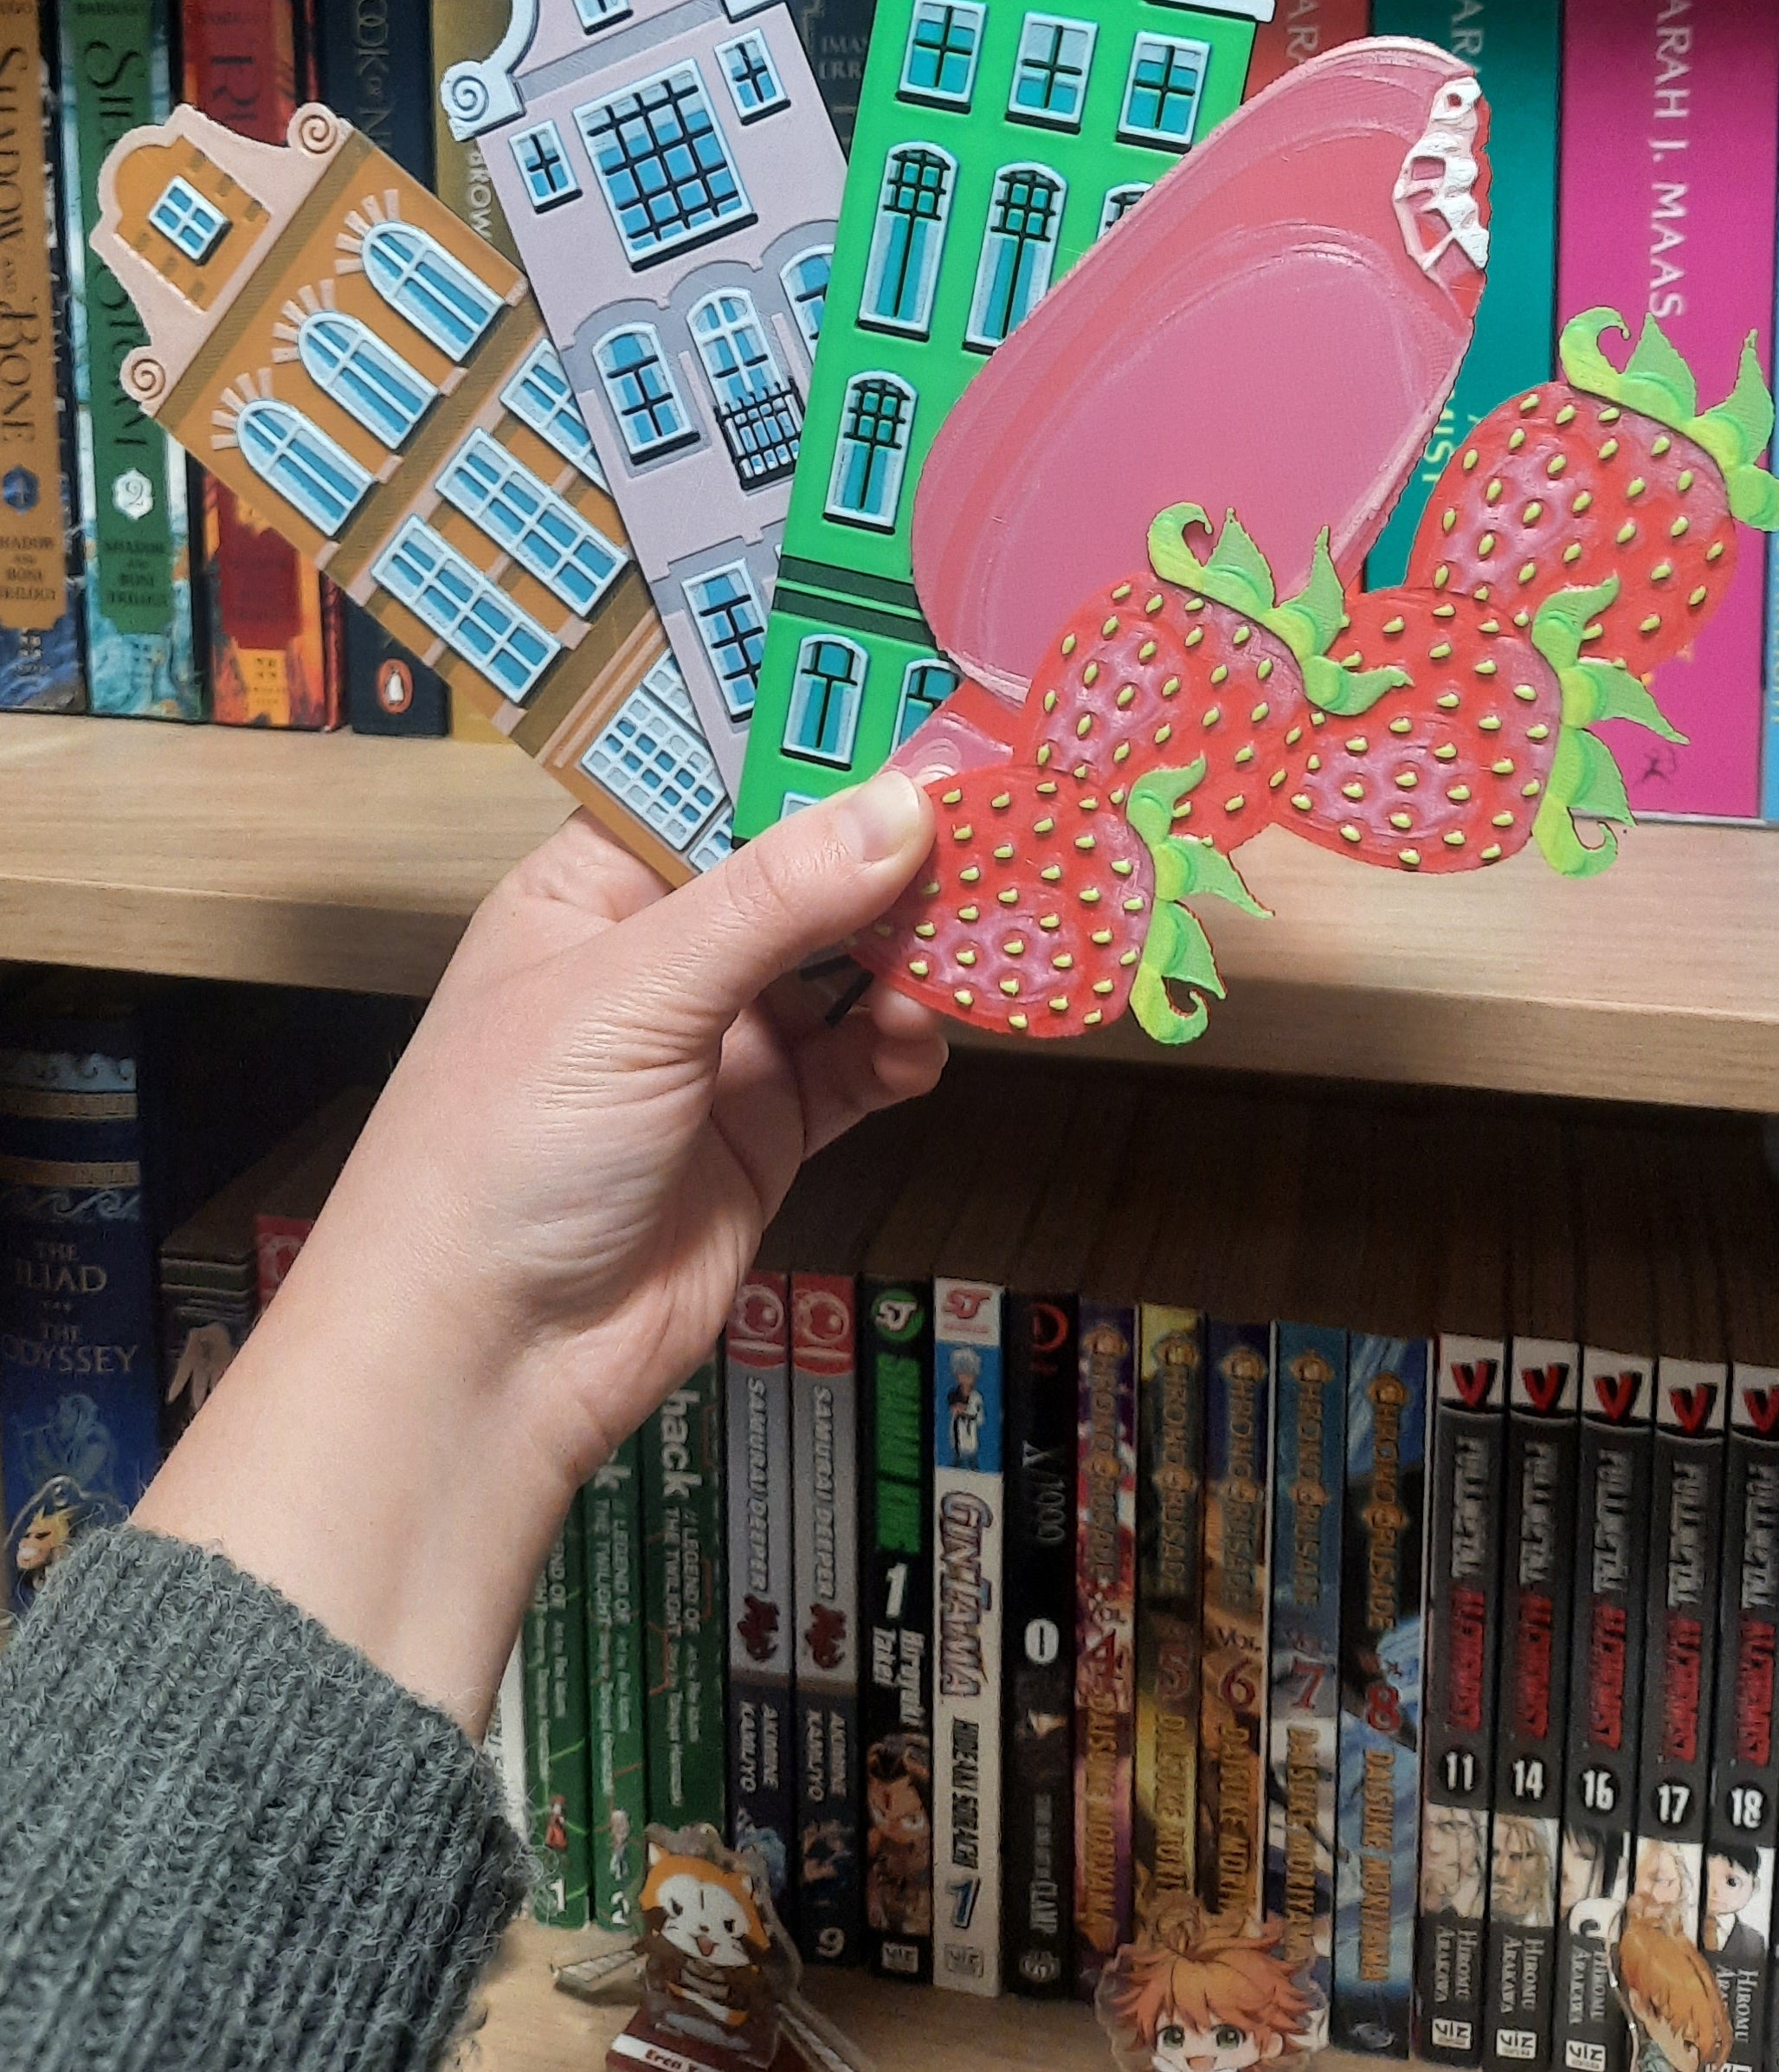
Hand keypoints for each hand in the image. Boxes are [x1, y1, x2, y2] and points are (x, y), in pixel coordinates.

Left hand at [136, 774, 941, 1733]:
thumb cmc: (507, 1147)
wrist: (486, 1360)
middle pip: (799, 869)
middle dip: (889, 849)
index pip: (718, 780)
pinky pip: (860, 1066)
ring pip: (845, 965)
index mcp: (595, 885)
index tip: (925, 711)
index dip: (814, 745)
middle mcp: (660, 952)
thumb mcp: (636, 995)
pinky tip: (925, 1043)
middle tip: (999, 814)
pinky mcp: (767, 1130)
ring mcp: (717, 1043)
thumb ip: (774, 900)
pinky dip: (903, 1048)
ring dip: (912, 950)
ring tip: (986, 929)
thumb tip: (905, 805)